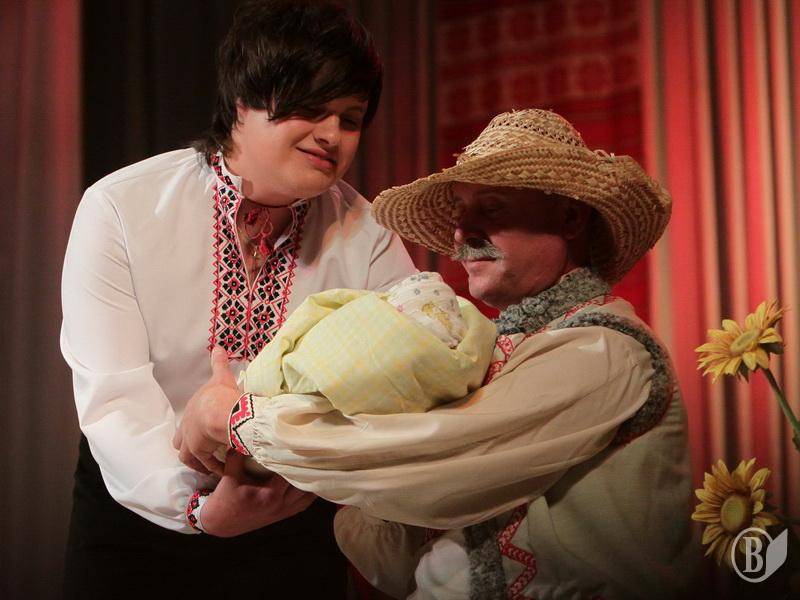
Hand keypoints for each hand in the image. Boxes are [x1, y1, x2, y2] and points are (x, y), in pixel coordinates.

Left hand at [173, 346, 240, 474]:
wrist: (221, 412)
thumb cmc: (221, 395)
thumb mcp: (221, 377)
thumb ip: (219, 363)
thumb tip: (218, 346)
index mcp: (192, 410)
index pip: (188, 421)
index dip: (196, 427)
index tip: (206, 431)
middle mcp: (187, 426)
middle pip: (180, 440)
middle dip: (189, 445)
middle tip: (202, 451)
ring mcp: (190, 441)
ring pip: (187, 455)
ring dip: (198, 460)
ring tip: (210, 465)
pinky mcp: (198, 453)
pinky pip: (203, 464)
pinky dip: (211, 467)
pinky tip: (220, 470)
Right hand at [200, 451, 316, 536]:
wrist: (220, 522)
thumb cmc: (225, 497)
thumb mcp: (230, 474)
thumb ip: (238, 454)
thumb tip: (243, 432)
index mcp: (270, 494)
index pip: (291, 472)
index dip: (297, 458)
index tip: (302, 445)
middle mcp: (280, 504)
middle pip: (304, 483)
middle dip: (308, 468)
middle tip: (314, 452)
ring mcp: (283, 512)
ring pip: (307, 496)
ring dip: (311, 481)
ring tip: (315, 464)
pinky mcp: (282, 515)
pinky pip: (303, 504)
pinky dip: (309, 493)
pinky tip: (311, 481)